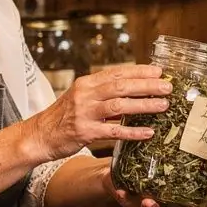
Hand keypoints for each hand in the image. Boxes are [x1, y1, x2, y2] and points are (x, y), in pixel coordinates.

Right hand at [29, 65, 172, 162]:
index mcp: (87, 83)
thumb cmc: (64, 117)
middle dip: (147, 85)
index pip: (117, 72)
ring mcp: (84, 113)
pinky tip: (148, 132)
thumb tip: (133, 89)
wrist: (39, 135)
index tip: (158, 71)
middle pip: (121, 86)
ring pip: (119, 106)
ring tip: (163, 105)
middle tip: (167, 87)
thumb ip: (103, 93)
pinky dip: (132, 132)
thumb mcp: (81, 98)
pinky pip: (113, 131)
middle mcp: (85, 94)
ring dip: (144, 105)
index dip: (139, 71)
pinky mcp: (84, 132)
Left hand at [102, 164, 206, 206]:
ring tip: (149, 200)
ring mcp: (145, 202)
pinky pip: (126, 201)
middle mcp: (164, 204)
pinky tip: (121, 190)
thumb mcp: (178, 162)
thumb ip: (202, 165)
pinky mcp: (127, 198)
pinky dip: (124, 197)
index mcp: (177, 198)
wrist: (120, 168)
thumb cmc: (155, 165)